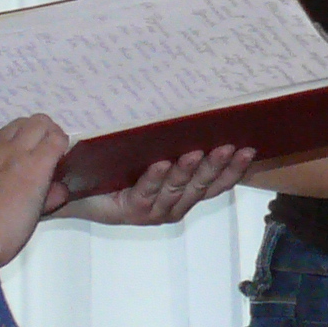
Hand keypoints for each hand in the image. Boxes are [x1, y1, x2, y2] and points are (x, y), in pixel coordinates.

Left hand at [0, 117, 71, 270]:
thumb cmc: (5, 233)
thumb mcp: (36, 216)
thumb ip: (51, 195)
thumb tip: (60, 188)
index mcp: (34, 164)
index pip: (57, 137)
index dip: (62, 145)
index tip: (60, 157)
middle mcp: (12, 149)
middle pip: (38, 121)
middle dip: (46, 132)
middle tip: (44, 149)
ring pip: (13, 125)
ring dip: (23, 134)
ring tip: (21, 152)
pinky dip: (1, 143)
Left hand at [71, 144, 251, 226]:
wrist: (77, 191)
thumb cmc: (118, 171)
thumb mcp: (152, 157)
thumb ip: (174, 146)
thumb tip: (202, 115)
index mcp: (184, 196)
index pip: (217, 185)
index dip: (234, 170)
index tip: (250, 149)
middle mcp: (174, 206)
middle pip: (202, 187)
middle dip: (217, 166)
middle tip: (229, 147)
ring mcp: (154, 211)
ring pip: (178, 190)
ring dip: (189, 171)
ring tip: (197, 151)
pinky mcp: (132, 210)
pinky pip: (147, 192)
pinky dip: (155, 178)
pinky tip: (161, 163)